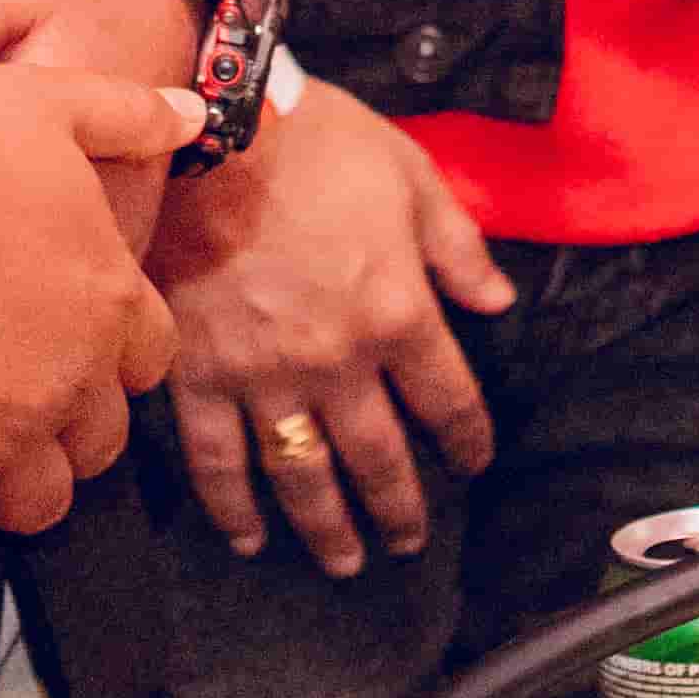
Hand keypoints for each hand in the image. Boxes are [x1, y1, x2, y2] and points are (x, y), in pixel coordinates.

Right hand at [0, 55, 203, 557]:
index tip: (72, 352)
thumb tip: (196, 112)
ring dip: (7, 490)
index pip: (149, 364)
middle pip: (96, 446)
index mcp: (108, 299)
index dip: (113, 363)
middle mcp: (68, 377)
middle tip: (12, 413)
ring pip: (35, 506)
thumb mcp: (56, 102)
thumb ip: (133, 116)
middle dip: (64, 437)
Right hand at [153, 77, 515, 573]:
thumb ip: (458, 248)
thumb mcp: (413, 178)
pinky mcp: (200, 377)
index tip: (473, 464)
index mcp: (398, 313)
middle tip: (408, 543)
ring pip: (302, 477)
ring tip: (345, 562)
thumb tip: (498, 301)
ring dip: (327, 529)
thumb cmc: (318, 145)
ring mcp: (265, 377)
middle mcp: (338, 362)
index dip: (467, 440)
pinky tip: (248, 537)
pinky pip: (217, 460)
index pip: (448, 400)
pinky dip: (231, 508)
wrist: (214, 136)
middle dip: (399, 508)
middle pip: (378, 458)